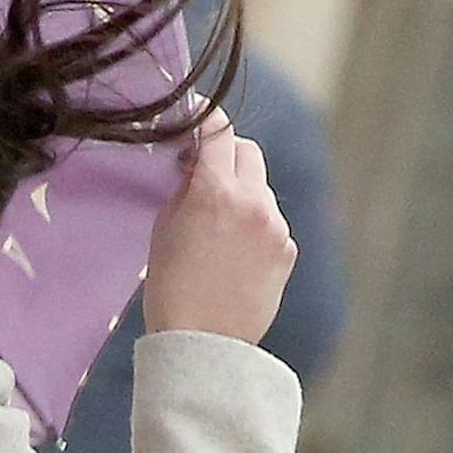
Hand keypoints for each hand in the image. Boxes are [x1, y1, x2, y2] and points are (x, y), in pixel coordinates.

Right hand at [143, 107, 297, 344]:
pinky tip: (232, 253)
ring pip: (260, 188)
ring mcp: (276, 227)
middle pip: (248, 150)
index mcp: (215, 191)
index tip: (197, 112)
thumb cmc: (171, 285)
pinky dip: (253, 225)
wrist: (203, 340)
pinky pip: (270, 222)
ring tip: (215, 226)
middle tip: (203, 170)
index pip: (217, 131)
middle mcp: (253, 202)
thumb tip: (198, 167)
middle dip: (226, 153)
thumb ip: (186, 188)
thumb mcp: (165, 226)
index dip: (205, 116)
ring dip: (240, 192)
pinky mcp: (287, 250)